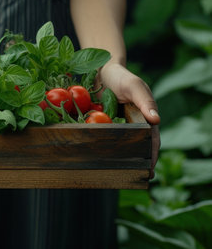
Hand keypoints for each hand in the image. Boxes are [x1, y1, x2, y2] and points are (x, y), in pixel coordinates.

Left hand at [99, 63, 160, 178]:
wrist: (100, 70)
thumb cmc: (121, 77)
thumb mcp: (134, 85)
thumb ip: (144, 100)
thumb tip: (156, 120)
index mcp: (143, 119)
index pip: (150, 142)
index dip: (151, 156)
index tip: (149, 171)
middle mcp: (130, 126)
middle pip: (134, 148)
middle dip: (133, 164)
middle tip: (131, 179)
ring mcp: (114, 127)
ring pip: (116, 147)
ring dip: (115, 160)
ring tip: (112, 176)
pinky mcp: (99, 126)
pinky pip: (99, 139)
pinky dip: (98, 148)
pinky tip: (92, 159)